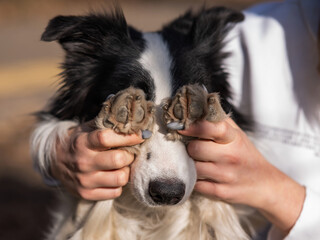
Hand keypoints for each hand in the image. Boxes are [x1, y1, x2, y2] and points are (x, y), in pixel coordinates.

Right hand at [51, 121, 143, 200]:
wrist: (55, 161)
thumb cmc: (80, 141)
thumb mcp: (88, 128)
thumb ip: (108, 124)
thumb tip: (136, 120)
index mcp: (83, 142)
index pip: (107, 138)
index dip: (128, 136)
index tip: (141, 135)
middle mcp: (83, 162)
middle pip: (119, 160)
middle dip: (129, 155)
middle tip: (128, 153)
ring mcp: (84, 180)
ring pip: (120, 178)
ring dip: (126, 171)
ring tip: (121, 166)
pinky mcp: (87, 194)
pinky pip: (115, 192)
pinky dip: (118, 184)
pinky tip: (113, 176)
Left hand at [179, 118, 305, 234]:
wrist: (264, 184)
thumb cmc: (245, 155)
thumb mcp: (237, 134)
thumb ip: (217, 121)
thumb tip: (195, 107)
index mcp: (234, 138)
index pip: (211, 127)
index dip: (193, 126)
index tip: (181, 126)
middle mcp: (231, 156)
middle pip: (195, 148)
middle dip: (190, 148)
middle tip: (194, 149)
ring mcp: (226, 176)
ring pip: (193, 167)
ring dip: (191, 165)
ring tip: (199, 162)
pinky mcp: (220, 192)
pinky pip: (196, 184)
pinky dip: (195, 180)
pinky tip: (203, 176)